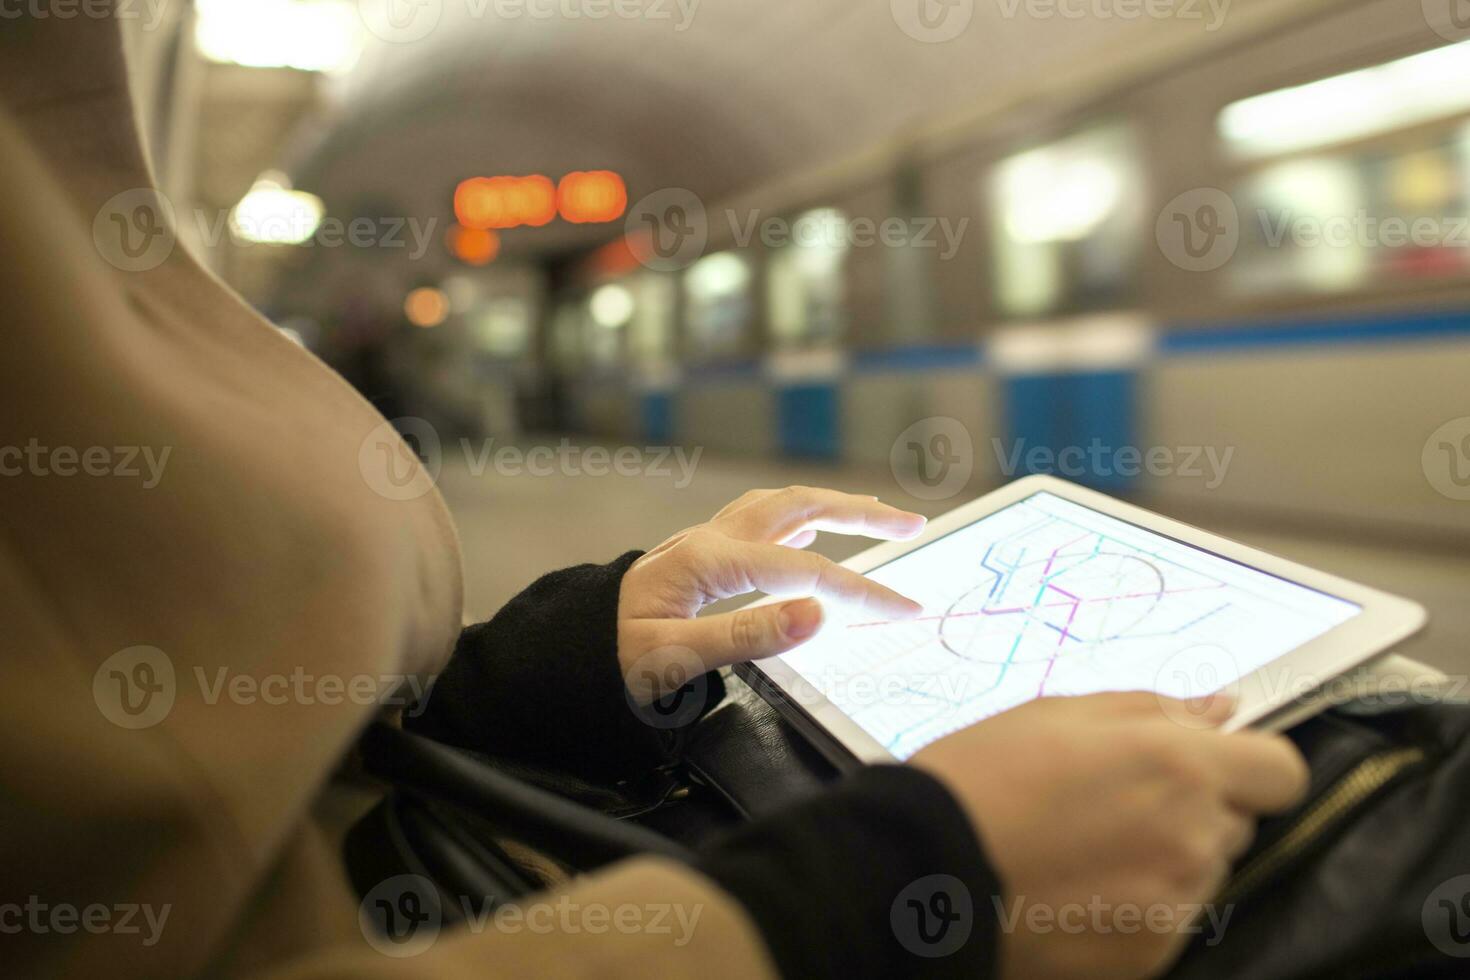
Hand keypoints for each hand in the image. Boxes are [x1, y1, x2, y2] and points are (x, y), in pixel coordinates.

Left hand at [617, 486, 925, 702]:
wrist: (563, 647)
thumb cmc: (610, 656)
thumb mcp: (673, 660)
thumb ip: (747, 636)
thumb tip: (819, 615)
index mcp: (710, 562)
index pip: (807, 572)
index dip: (861, 591)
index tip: (905, 609)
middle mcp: (711, 538)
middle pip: (800, 507)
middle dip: (861, 513)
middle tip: (912, 525)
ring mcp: (705, 539)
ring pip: (781, 504)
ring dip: (833, 505)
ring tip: (877, 515)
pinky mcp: (701, 551)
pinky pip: (762, 518)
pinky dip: (800, 515)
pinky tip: (813, 527)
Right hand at [911, 693, 1308, 979]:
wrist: (921, 871)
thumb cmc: (981, 776)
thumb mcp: (1057, 713)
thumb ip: (1152, 709)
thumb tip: (1219, 709)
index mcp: (1178, 765)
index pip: (1280, 770)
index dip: (1248, 762)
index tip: (1208, 762)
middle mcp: (1193, 837)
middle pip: (1237, 820)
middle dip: (1194, 805)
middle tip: (1113, 798)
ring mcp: (1175, 902)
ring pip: (1204, 869)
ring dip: (1167, 853)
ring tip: (1085, 844)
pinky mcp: (1151, 952)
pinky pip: (1172, 915)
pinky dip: (1140, 901)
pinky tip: (1078, 885)